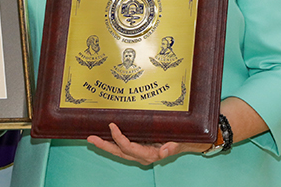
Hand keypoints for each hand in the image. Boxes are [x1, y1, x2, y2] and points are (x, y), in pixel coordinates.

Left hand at [87, 123, 211, 164]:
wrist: (190, 142)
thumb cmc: (184, 140)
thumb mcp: (181, 142)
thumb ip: (173, 147)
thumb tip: (163, 151)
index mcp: (150, 154)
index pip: (129, 147)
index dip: (119, 138)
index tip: (112, 125)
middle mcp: (142, 155)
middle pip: (119, 152)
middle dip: (104, 145)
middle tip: (90, 138)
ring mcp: (140, 152)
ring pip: (119, 151)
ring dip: (105, 144)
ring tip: (92, 137)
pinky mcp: (140, 147)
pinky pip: (124, 147)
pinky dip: (113, 143)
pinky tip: (105, 136)